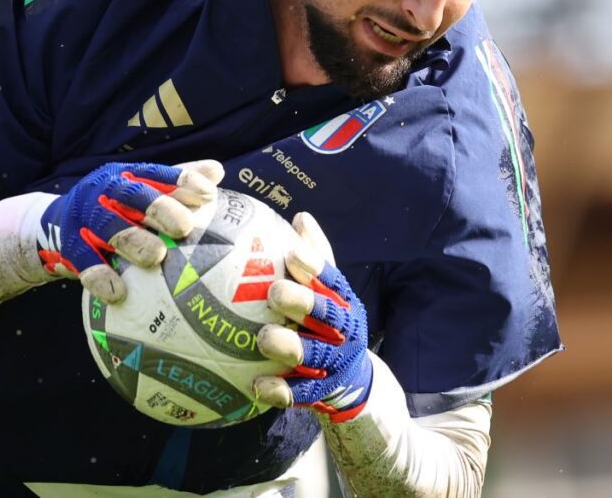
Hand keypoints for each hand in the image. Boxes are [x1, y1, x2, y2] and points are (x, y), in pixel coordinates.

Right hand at [37, 160, 222, 302]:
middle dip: (159, 209)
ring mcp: (84, 217)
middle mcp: (103, 191)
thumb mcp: (140, 190)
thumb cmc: (114, 208)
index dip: (181, 181)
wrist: (55, 223)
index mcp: (125, 175)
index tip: (207, 194)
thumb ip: (175, 182)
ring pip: (108, 227)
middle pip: (132, 195)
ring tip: (157, 256)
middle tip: (185, 227)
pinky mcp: (69, 245)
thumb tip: (216, 171)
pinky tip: (118, 292)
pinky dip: (100, 276)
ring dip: (132, 241)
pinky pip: (83, 261)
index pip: (155, 173)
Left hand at [253, 212, 372, 422]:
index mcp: (344, 302)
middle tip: (273, 292)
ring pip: (314, 355)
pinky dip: (281, 390)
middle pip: (327, 316)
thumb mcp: (328, 291)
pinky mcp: (324, 393)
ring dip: (290, 346)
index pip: (332, 280)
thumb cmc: (328, 322)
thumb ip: (315, 258)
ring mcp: (336, 364)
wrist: (354, 380)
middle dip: (303, 303)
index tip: (291, 252)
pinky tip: (257, 384)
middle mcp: (345, 331)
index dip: (314, 266)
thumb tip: (300, 216)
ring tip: (263, 337)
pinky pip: (301, 394)